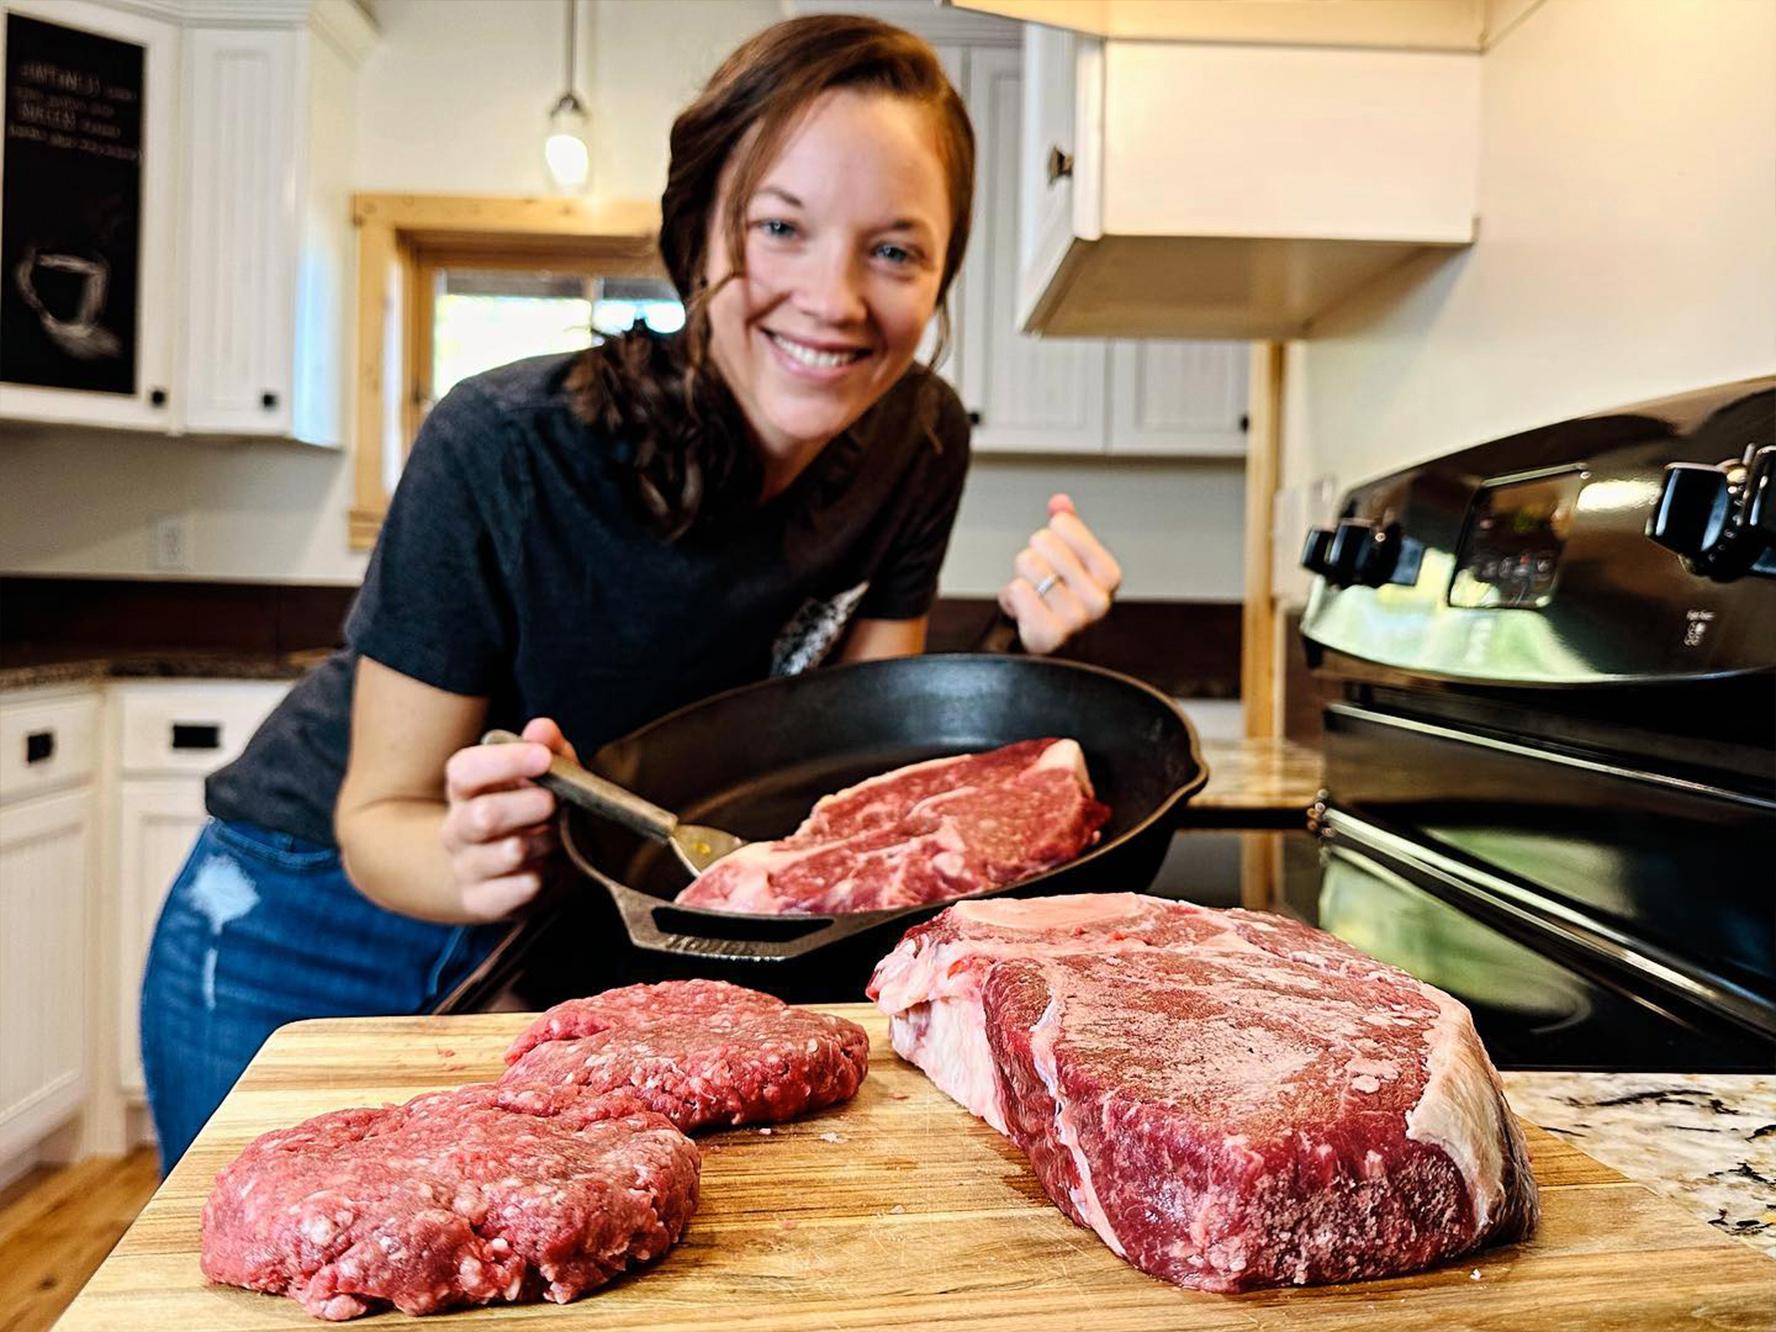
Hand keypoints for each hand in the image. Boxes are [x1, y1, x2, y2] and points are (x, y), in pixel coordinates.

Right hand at [440, 717, 577, 920]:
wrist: (501, 873)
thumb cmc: (527, 812)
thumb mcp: (539, 776)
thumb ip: (545, 748)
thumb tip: (542, 728)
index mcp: (464, 790)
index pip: (465, 770)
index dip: (504, 761)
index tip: (543, 757)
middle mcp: (457, 828)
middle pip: (484, 816)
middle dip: (529, 807)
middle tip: (556, 803)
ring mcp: (466, 867)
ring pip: (508, 853)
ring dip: (544, 843)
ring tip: (557, 838)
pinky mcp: (480, 901)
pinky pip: (516, 891)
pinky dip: (542, 879)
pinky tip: (549, 869)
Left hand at [997, 493, 1122, 655]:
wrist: (1041, 648)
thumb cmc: (1054, 602)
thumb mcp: (1066, 561)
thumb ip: (1067, 528)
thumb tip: (1060, 502)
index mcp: (1109, 575)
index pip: (1062, 525)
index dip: (1049, 541)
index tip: (1055, 565)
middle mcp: (1098, 599)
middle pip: (1042, 541)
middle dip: (1031, 560)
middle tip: (1040, 584)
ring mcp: (1075, 619)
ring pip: (1028, 563)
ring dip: (1020, 580)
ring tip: (1032, 598)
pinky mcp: (1049, 635)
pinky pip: (1017, 590)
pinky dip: (1011, 598)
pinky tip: (1023, 612)